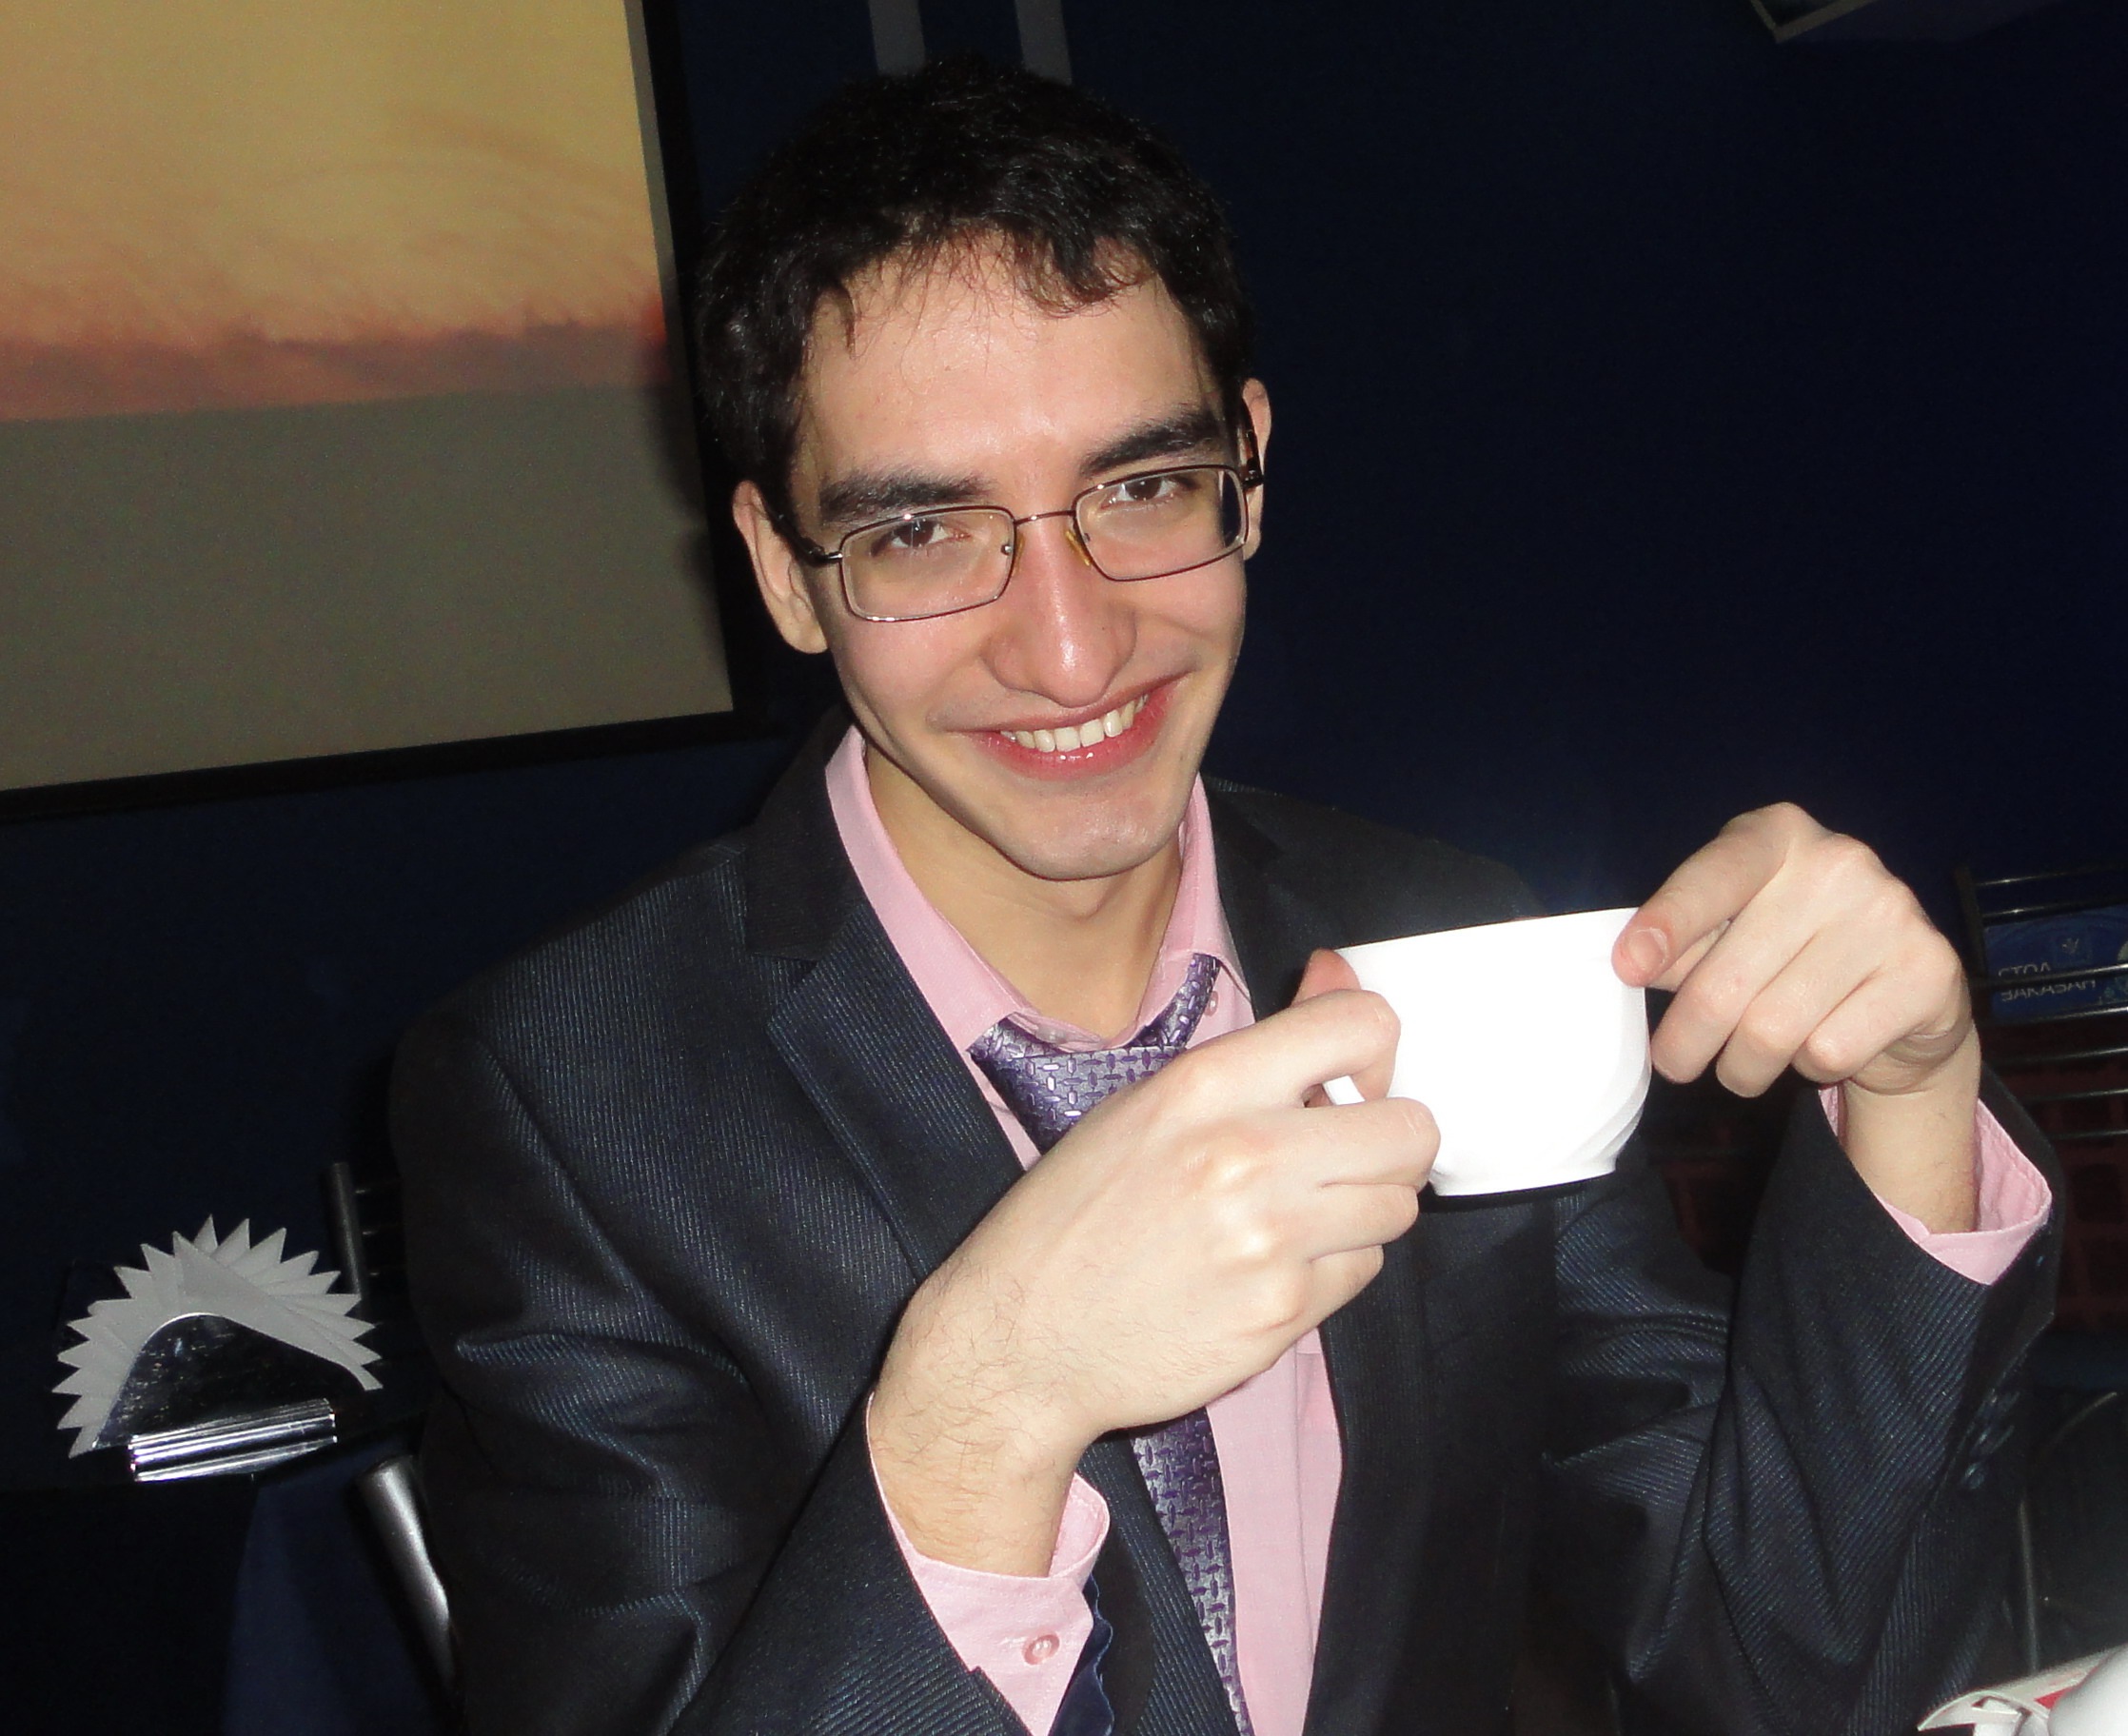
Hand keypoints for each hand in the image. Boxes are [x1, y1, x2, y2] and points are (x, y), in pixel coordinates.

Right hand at [869, 965, 1429, 1572]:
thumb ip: (1261, 1045)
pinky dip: (1332, 1269)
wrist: (1022, 1337)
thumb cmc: (1073, 1213)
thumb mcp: (1148, 1102)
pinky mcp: (1283, 1314)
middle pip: (1411, 1129)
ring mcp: (1273, 1241)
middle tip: (1339, 1158)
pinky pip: (1362, 1273)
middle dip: (1386, 1143)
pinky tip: (1271, 1268)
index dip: (1374, 1053)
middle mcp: (1248, 1154)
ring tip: (1298, 1216)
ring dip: (1361, 1208)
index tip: (1350, 1081)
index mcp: (1207, 1084)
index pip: (1363, 1026)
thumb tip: (1342, 973)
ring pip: (1396, 1206)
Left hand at [1613, 802, 1979, 1232]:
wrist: (1907, 992)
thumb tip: (1632, 966)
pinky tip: (1823, 1043)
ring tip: (1744, 1063)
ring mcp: (1891, 912)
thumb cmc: (1793, 953)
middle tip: (1674, 1063)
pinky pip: (1829, 1049)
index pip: (1713, 878)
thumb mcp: (1733, 929)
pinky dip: (1810, 1066)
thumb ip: (1684, 941)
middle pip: (1728, 980)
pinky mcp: (1927, 970)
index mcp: (1777, 835)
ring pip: (1774, 1029)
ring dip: (1743, 1065)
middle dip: (1688, 1039)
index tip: (1628, 969)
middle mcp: (1838, 861)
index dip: (1667, 927)